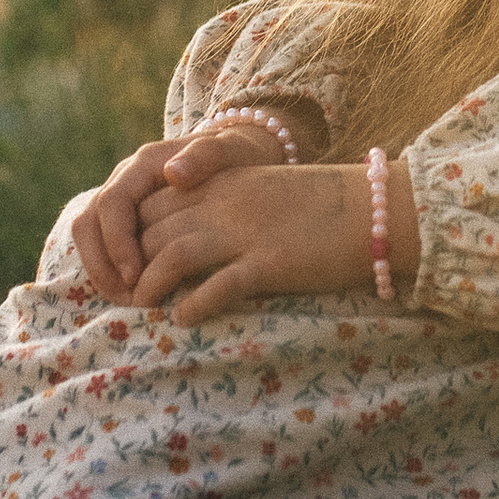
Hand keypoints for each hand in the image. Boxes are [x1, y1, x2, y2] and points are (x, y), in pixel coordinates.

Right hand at [71, 125, 291, 299]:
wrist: (241, 158)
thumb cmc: (237, 157)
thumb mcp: (231, 151)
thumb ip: (205, 157)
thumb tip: (173, 173)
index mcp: (143, 165)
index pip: (112, 202)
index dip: (116, 242)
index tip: (136, 276)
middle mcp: (124, 181)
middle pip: (88, 222)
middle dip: (102, 264)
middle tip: (128, 299)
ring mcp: (123, 202)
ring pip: (89, 237)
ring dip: (102, 273)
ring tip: (129, 302)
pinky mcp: (127, 221)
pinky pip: (104, 248)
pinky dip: (112, 273)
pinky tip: (135, 295)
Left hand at [132, 156, 418, 328]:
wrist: (374, 209)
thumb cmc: (321, 207)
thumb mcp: (261, 192)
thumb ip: (222, 204)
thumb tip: (188, 236)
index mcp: (222, 181)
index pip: (151, 203)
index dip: (128, 235)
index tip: (126, 263)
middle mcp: (225, 203)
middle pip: (151, 229)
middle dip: (129, 264)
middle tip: (125, 294)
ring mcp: (246, 232)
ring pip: (172, 256)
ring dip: (149, 286)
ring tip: (145, 307)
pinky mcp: (269, 264)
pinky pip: (216, 286)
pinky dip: (192, 305)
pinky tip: (184, 318)